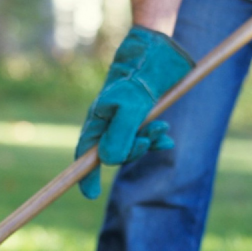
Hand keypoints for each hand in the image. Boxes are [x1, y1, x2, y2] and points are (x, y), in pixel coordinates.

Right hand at [75, 26, 193, 198]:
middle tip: (147, 141)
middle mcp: (107, 124)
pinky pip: (145, 138)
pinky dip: (155, 140)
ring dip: (148, 143)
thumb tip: (108, 162)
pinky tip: (166, 137)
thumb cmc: (138, 80)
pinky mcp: (139, 118)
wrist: (155, 55)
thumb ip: (119, 137)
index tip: (90, 195)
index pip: (85, 156)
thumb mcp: (130, 109)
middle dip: (133, 152)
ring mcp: (123, 122)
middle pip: (114, 154)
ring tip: (163, 130)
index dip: (86, 176)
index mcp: (97, 122)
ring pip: (132, 146)